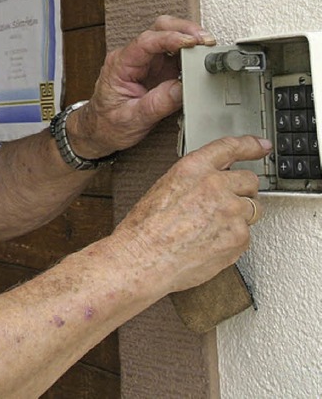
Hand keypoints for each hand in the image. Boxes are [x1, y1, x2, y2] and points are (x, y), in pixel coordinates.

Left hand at [69, 15, 215, 156]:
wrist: (98, 130)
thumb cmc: (107, 124)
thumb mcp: (133, 119)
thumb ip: (158, 104)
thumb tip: (182, 88)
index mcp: (120, 64)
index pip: (146, 42)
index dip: (171, 38)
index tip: (192, 42)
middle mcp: (132, 57)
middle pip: (159, 28)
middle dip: (185, 30)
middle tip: (206, 41)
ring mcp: (146, 62)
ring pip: (170, 36)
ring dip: (190, 40)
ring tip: (207, 51)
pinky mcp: (157, 70)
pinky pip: (175, 54)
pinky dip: (190, 54)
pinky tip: (200, 61)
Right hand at [111, 135, 269, 293]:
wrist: (143, 258)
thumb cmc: (146, 227)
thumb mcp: (165, 187)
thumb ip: (195, 178)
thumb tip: (212, 180)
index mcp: (194, 168)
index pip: (230, 147)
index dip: (250, 145)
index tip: (261, 146)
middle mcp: (215, 185)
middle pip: (249, 180)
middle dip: (242, 190)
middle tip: (227, 202)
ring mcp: (230, 211)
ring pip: (252, 209)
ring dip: (239, 216)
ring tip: (213, 227)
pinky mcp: (239, 237)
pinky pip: (246, 235)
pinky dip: (233, 239)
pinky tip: (210, 243)